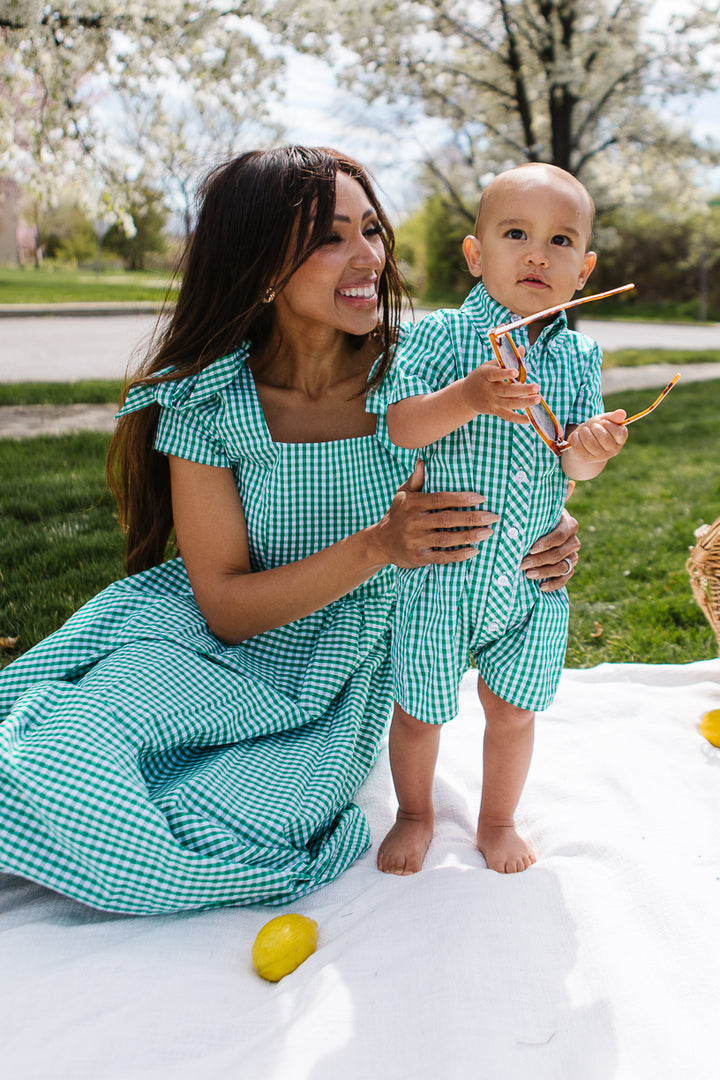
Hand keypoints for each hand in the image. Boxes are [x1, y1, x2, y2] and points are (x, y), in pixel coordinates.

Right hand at [374, 460, 498, 567]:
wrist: (379, 543)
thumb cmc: (397, 515)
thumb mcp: (402, 495)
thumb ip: (415, 479)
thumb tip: (423, 461)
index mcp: (412, 504)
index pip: (440, 499)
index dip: (461, 498)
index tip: (481, 498)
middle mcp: (413, 522)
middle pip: (447, 519)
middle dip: (472, 518)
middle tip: (493, 517)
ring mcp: (415, 541)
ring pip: (446, 538)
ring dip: (469, 536)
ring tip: (488, 532)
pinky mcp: (417, 557)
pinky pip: (441, 556)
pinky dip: (458, 555)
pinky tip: (473, 551)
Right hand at [461, 357, 539, 423]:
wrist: (466, 395)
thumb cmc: (482, 376)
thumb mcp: (490, 365)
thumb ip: (507, 359)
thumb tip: (522, 348)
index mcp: (486, 375)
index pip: (495, 374)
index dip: (505, 373)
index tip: (516, 372)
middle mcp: (489, 390)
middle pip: (506, 391)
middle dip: (522, 389)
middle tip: (536, 387)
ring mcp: (492, 402)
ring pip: (509, 404)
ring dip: (524, 402)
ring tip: (537, 398)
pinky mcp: (495, 411)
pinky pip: (507, 416)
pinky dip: (518, 419)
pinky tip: (529, 419)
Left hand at [520, 507, 579, 592]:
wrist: (549, 529)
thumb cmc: (540, 521)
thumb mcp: (540, 516)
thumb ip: (534, 520)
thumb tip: (514, 526)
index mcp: (569, 525)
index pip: (559, 536)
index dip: (546, 543)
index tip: (531, 549)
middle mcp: (573, 541)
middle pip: (558, 554)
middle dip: (539, 560)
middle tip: (522, 564)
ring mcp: (573, 556)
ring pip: (562, 567)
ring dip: (544, 572)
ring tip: (528, 574)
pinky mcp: (570, 568)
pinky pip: (565, 579)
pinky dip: (554, 584)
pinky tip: (541, 587)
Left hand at [566, 409, 627, 464]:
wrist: (584, 439)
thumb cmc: (597, 427)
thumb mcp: (605, 419)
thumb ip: (613, 417)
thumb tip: (622, 413)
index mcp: (620, 440)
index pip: (619, 433)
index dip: (609, 425)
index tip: (603, 422)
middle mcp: (612, 450)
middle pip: (604, 438)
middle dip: (595, 427)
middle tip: (592, 425)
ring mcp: (600, 456)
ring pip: (590, 443)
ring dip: (584, 432)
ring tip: (584, 430)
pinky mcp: (586, 458)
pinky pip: (579, 447)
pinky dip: (575, 438)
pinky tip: (577, 435)